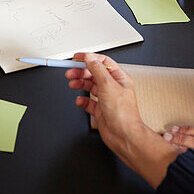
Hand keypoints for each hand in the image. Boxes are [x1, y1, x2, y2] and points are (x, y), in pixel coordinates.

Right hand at [65, 53, 179, 186]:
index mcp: (119, 78)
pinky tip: (79, 101)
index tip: (76, 58)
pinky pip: (88, 102)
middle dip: (81, 72)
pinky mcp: (101, 110)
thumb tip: (90, 58)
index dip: (89, 58)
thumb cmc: (123, 114)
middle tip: (70, 72)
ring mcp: (106, 99)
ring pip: (90, 87)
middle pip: (94, 74)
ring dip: (80, 84)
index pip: (102, 62)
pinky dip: (82, 100)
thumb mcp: (108, 85)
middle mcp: (113, 87)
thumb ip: (97, 70)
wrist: (124, 136)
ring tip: (72, 83)